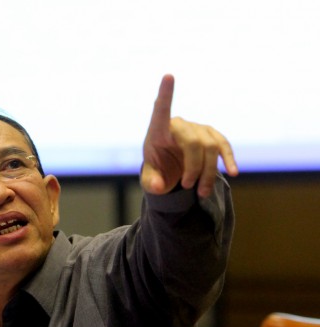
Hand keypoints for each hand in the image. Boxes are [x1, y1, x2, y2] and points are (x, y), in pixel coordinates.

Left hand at [141, 74, 238, 197]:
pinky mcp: (212, 136)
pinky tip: (233, 173)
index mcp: (159, 130)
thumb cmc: (157, 169)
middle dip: (194, 169)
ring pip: (211, 148)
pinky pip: (223, 146)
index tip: (168, 75)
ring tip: (202, 193)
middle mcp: (180, 124)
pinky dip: (228, 159)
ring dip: (208, 173)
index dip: (165, 94)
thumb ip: (151, 182)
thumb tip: (157, 187)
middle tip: (187, 188)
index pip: (160, 109)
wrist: (170, 170)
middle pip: (194, 144)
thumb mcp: (150, 179)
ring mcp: (198, 129)